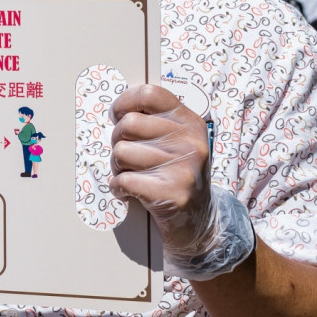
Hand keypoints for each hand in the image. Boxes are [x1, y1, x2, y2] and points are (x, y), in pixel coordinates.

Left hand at [109, 83, 211, 253]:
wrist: (199, 222)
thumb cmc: (179, 175)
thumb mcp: (177, 141)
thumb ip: (155, 122)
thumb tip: (118, 111)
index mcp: (189, 122)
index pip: (150, 94)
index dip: (125, 102)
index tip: (117, 115)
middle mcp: (190, 141)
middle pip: (128, 124)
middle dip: (117, 140)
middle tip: (125, 155)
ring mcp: (183, 168)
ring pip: (121, 152)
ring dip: (117, 167)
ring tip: (131, 174)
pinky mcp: (172, 193)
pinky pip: (124, 180)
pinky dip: (118, 188)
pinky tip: (129, 191)